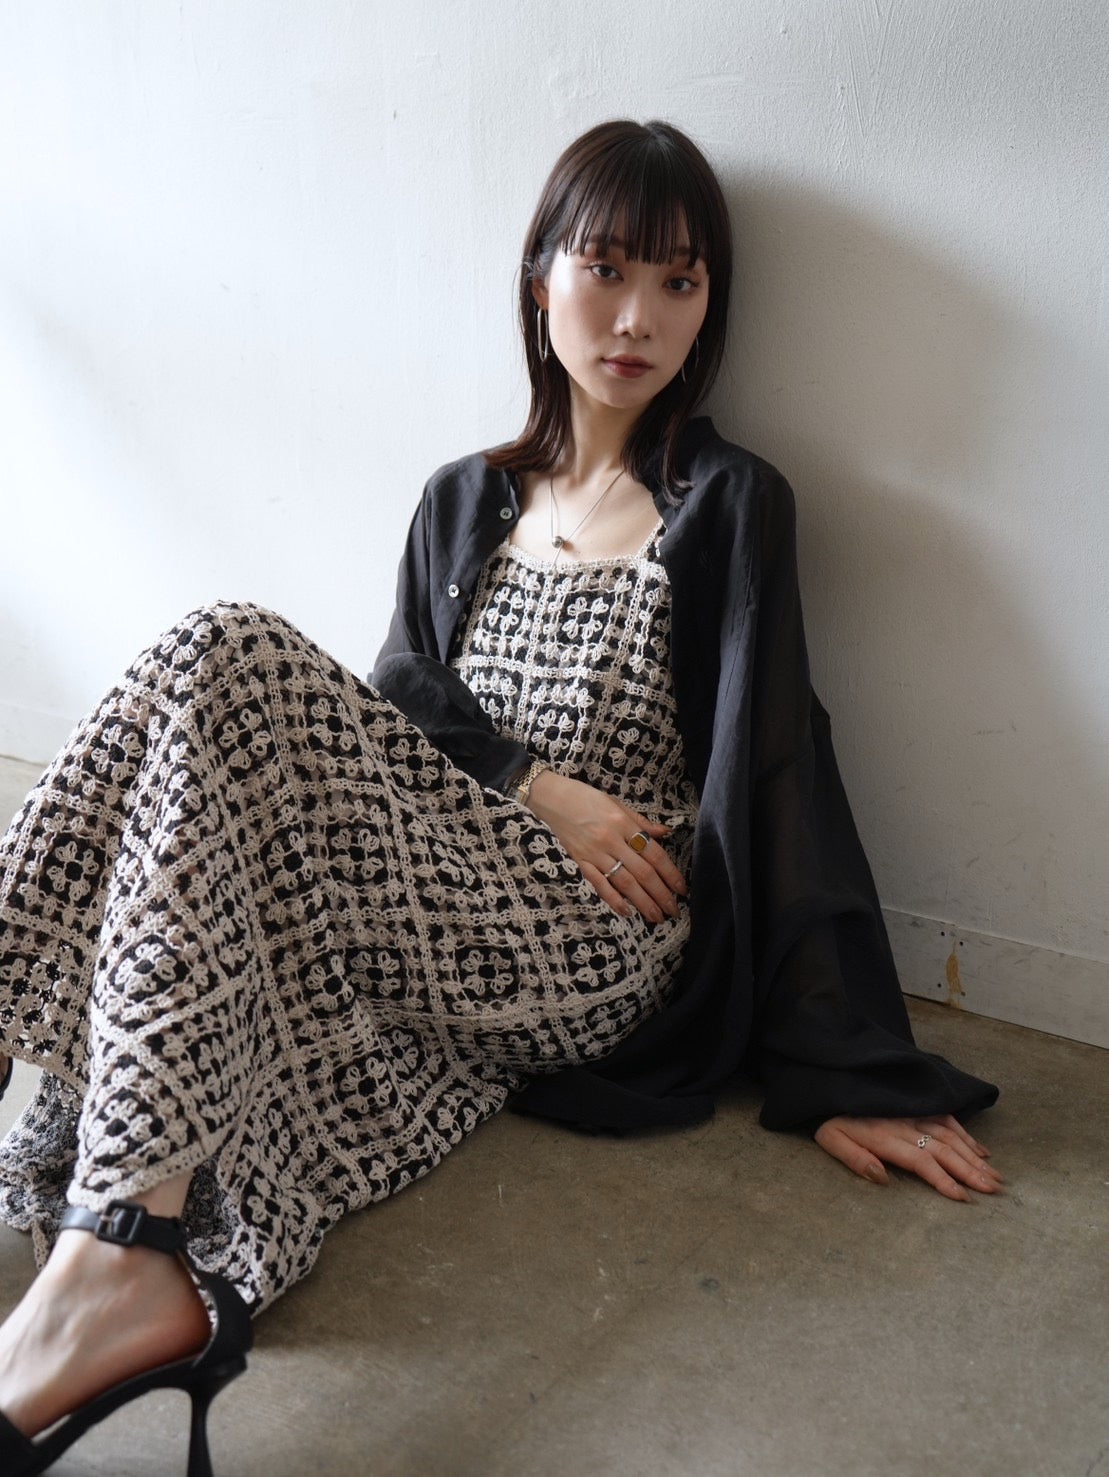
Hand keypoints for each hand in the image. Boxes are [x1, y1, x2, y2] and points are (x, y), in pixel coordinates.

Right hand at [525, 770, 687, 923]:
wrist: (552, 798)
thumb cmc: (586, 798)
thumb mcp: (617, 803)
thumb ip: (641, 822)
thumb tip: (665, 833)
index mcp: (624, 823)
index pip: (654, 854)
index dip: (670, 874)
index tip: (681, 889)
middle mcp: (611, 840)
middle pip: (642, 873)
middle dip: (661, 894)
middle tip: (673, 911)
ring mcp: (595, 853)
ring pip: (624, 883)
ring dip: (643, 902)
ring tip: (656, 917)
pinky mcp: (580, 862)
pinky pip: (599, 884)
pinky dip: (613, 900)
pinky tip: (626, 912)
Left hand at [813, 1114, 1002, 1200]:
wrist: (832, 1080)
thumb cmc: (831, 1118)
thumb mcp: (831, 1140)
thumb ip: (855, 1159)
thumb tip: (882, 1178)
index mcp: (884, 1136)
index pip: (921, 1161)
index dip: (943, 1179)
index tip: (963, 1197)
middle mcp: (905, 1123)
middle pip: (943, 1149)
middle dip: (970, 1171)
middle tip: (994, 1190)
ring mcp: (914, 1111)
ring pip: (951, 1135)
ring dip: (974, 1157)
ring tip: (995, 1177)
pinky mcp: (919, 1103)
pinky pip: (948, 1119)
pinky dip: (967, 1135)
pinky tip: (982, 1152)